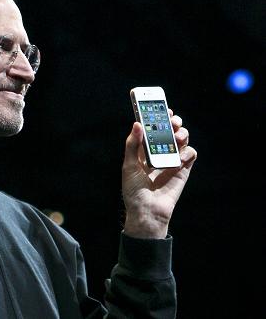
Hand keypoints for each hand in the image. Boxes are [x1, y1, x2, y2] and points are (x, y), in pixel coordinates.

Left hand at [121, 110, 196, 238]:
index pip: (153, 128)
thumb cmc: (133, 191)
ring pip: (182, 139)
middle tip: (172, 119)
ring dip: (182, 133)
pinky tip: (180, 158)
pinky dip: (188, 152)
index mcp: (144, 149)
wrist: (147, 212)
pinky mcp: (183, 170)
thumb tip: (136, 124)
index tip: (160, 107)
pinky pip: (190, 155)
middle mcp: (159, 152)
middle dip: (173, 121)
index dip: (157, 117)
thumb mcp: (129, 166)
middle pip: (170, 130)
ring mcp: (172, 160)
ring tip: (176, 137)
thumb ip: (132, 145)